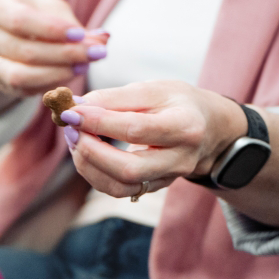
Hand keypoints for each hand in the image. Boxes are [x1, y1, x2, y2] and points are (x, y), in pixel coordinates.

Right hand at [0, 0, 106, 116]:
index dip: (52, 30)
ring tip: (84, 65)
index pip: (20, 20)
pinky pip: (26, 90)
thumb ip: (72, 22)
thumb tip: (102, 39)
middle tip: (95, 53)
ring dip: (58, 73)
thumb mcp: (49, 6)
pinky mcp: (1, 83)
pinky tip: (71, 74)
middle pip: (24, 51)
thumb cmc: (33, 12)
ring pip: (21, 76)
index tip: (80, 34)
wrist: (6, 31)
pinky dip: (52, 84)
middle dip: (64, 54)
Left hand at [58, 81, 246, 199]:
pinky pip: (118, 189)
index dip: (98, 121)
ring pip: (120, 186)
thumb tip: (77, 107)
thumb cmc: (178, 103)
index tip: (71, 111)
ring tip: (74, 138)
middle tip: (70, 129)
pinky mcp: (154, 187)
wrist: (208, 128)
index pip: (135, 128)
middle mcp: (180, 158)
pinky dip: (94, 173)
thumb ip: (114, 98)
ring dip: (88, 164)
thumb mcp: (153, 89)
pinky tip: (85, 152)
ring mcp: (168, 178)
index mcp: (185, 126)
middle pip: (128, 168)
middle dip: (90, 150)